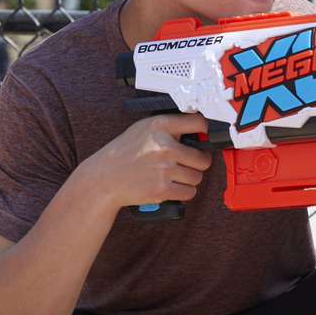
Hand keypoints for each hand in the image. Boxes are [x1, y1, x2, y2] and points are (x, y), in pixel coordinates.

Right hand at [83, 112, 214, 214]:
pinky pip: (189, 192)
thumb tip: (202, 129)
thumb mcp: (143, 130)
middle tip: (182, 165)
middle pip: (203, 159)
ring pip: (197, 177)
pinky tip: (169, 187)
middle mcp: (164, 146)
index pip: (199, 122)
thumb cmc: (125, 154)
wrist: (103, 178)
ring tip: (171, 176)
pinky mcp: (162, 189)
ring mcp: (164, 168)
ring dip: (188, 180)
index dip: (209, 129)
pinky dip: (182, 192)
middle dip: (195, 164)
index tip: (211, 135)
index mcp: (160, 125)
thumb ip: (170, 128)